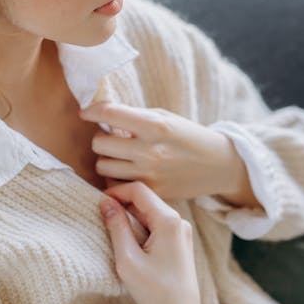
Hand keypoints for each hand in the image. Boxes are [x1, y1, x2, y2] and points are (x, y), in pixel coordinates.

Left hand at [80, 102, 256, 204]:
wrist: (217, 165)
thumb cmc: (188, 136)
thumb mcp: (165, 118)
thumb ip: (134, 116)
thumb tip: (100, 113)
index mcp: (155, 125)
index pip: (109, 114)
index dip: (91, 111)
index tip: (85, 113)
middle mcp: (150, 151)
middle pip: (99, 144)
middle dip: (100, 138)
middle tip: (110, 137)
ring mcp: (150, 174)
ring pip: (102, 167)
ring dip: (105, 159)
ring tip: (118, 155)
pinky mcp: (151, 192)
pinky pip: (115, 186)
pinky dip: (115, 179)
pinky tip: (125, 172)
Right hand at [100, 181, 201, 303]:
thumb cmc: (154, 291)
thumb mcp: (128, 259)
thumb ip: (116, 226)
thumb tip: (106, 202)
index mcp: (168, 221)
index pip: (139, 190)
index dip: (116, 191)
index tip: (99, 202)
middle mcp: (179, 221)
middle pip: (146, 200)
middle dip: (123, 203)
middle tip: (103, 216)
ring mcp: (183, 232)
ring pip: (151, 212)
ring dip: (132, 217)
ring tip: (114, 231)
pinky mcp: (181, 243)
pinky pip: (158, 225)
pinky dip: (142, 227)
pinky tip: (131, 243)